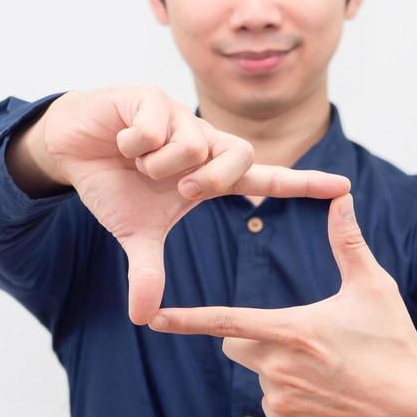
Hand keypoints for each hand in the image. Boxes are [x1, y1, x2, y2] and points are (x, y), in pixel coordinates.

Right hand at [37, 86, 350, 324]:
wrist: (71, 148)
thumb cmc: (113, 185)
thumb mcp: (134, 232)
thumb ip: (147, 270)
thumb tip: (142, 318)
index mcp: (210, 173)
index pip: (265, 178)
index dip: (303, 183)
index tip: (344, 187)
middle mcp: (204, 141)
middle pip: (239, 156)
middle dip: (209, 179)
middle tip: (180, 190)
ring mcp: (181, 116)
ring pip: (191, 144)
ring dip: (157, 164)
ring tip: (137, 161)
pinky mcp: (152, 98)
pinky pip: (156, 128)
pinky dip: (132, 144)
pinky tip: (120, 141)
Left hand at [146, 193, 416, 416]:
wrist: (416, 411)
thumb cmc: (395, 342)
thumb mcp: (374, 288)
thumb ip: (348, 242)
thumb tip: (342, 198)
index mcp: (293, 331)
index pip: (226, 322)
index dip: (187, 319)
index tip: (153, 319)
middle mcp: (280, 370)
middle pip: (238, 346)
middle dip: (257, 338)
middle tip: (303, 339)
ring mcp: (283, 405)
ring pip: (260, 378)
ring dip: (281, 371)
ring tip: (329, 372)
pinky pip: (275, 408)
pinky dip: (294, 401)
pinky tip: (330, 397)